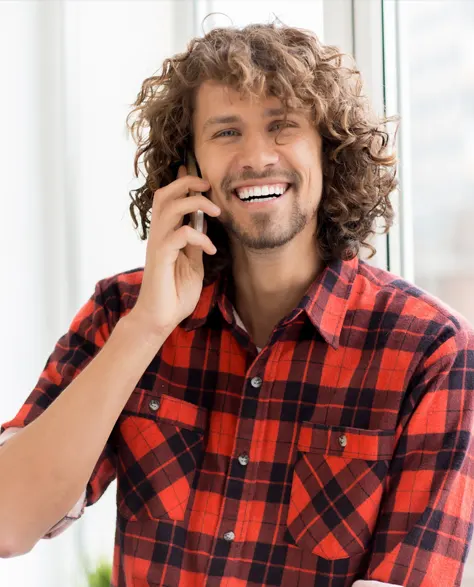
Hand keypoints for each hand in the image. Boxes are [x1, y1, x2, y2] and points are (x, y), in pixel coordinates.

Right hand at [127, 165, 220, 338]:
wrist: (161, 318)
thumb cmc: (175, 293)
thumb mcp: (193, 263)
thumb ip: (195, 242)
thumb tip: (204, 222)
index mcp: (166, 234)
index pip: (169, 199)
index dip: (183, 183)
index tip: (202, 178)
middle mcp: (159, 235)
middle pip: (165, 194)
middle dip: (187, 183)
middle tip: (209, 186)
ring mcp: (158, 245)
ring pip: (169, 207)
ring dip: (195, 203)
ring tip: (216, 212)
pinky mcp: (161, 258)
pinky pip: (179, 235)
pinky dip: (199, 237)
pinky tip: (211, 250)